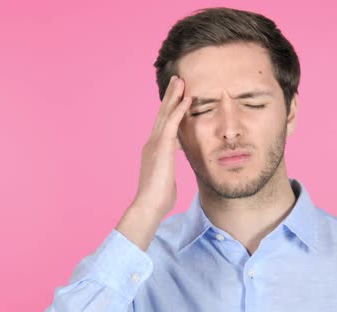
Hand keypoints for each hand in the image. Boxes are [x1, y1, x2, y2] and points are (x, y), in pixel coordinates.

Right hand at [130, 75, 190, 220]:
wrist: (149, 206)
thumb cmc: (158, 199)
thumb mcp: (166, 180)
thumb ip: (167, 172)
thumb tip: (169, 176)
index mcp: (153, 150)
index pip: (163, 125)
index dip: (169, 110)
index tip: (176, 98)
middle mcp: (152, 143)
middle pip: (162, 114)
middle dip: (170, 97)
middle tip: (176, 80)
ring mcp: (155, 143)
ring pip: (165, 114)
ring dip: (174, 96)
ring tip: (180, 81)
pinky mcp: (161, 147)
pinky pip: (172, 123)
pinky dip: (179, 109)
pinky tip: (187, 98)